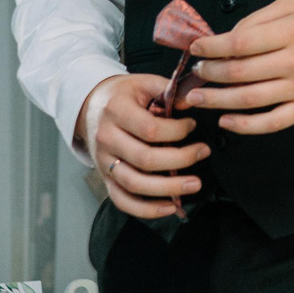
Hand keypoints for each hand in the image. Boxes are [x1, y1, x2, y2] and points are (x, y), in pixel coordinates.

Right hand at [80, 74, 210, 220]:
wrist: (90, 106)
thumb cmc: (123, 94)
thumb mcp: (142, 82)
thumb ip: (167, 90)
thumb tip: (193, 101)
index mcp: (116, 111)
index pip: (150, 129)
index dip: (177, 130)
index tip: (193, 125)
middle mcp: (106, 138)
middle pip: (145, 159)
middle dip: (180, 159)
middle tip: (203, 152)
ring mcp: (103, 162)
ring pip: (135, 184)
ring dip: (168, 189)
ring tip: (195, 184)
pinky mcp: (105, 178)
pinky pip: (123, 201)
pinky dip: (147, 210)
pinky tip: (171, 207)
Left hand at [186, 0, 293, 134]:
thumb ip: (258, 19)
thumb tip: (226, 39)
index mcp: (293, 32)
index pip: (241, 42)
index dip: (212, 47)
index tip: (196, 48)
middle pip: (241, 72)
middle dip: (210, 73)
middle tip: (195, 71)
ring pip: (250, 99)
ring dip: (217, 100)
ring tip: (197, 97)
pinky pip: (271, 123)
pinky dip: (245, 126)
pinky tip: (226, 120)